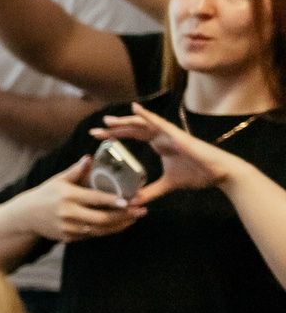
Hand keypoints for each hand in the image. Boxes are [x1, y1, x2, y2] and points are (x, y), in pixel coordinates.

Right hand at [16, 154, 144, 244]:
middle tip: (140, 210)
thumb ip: (75, 171)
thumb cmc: (45, 194)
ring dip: (120, 225)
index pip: (96, 199)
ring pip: (100, 230)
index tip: (131, 200)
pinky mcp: (68, 238)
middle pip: (102, 218)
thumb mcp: (58, 180)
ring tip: (135, 218)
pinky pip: (92, 236)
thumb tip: (89, 157)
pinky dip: (108, 231)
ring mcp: (68, 228)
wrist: (25, 216)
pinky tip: (120, 225)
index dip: (114, 201)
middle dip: (124, 216)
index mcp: (68, 196)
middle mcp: (68, 213)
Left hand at [102, 105, 243, 201]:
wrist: (220, 175)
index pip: (132, 137)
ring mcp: (170, 134)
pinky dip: (147, 115)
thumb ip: (150, 192)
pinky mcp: (178, 135)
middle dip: (113, 129)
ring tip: (106, 121)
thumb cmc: (198, 175)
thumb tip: (134, 203)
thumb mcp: (167, 185)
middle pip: (133, 129)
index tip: (97, 138)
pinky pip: (160, 123)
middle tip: (93, 131)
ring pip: (142, 124)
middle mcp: (162, 136)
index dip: (115, 136)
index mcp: (159, 144)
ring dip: (124, 122)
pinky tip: (134, 109)